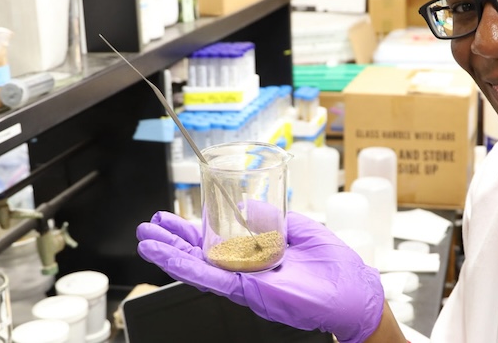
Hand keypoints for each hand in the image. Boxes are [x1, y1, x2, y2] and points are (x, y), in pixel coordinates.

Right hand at [136, 211, 384, 342]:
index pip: (218, 243)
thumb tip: (247, 203)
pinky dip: (185, 267)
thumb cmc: (334, 267)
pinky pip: (211, 278)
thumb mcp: (299, 230)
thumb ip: (271, 219)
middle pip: (201, 255)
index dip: (194, 231)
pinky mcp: (248, 291)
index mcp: (258, 256)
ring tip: (145, 240)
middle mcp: (247, 271)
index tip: (173, 219)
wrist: (353, 293)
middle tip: (148, 227)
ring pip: (199, 267)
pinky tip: (165, 256)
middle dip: (173, 241)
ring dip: (170, 253)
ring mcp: (245, 282)